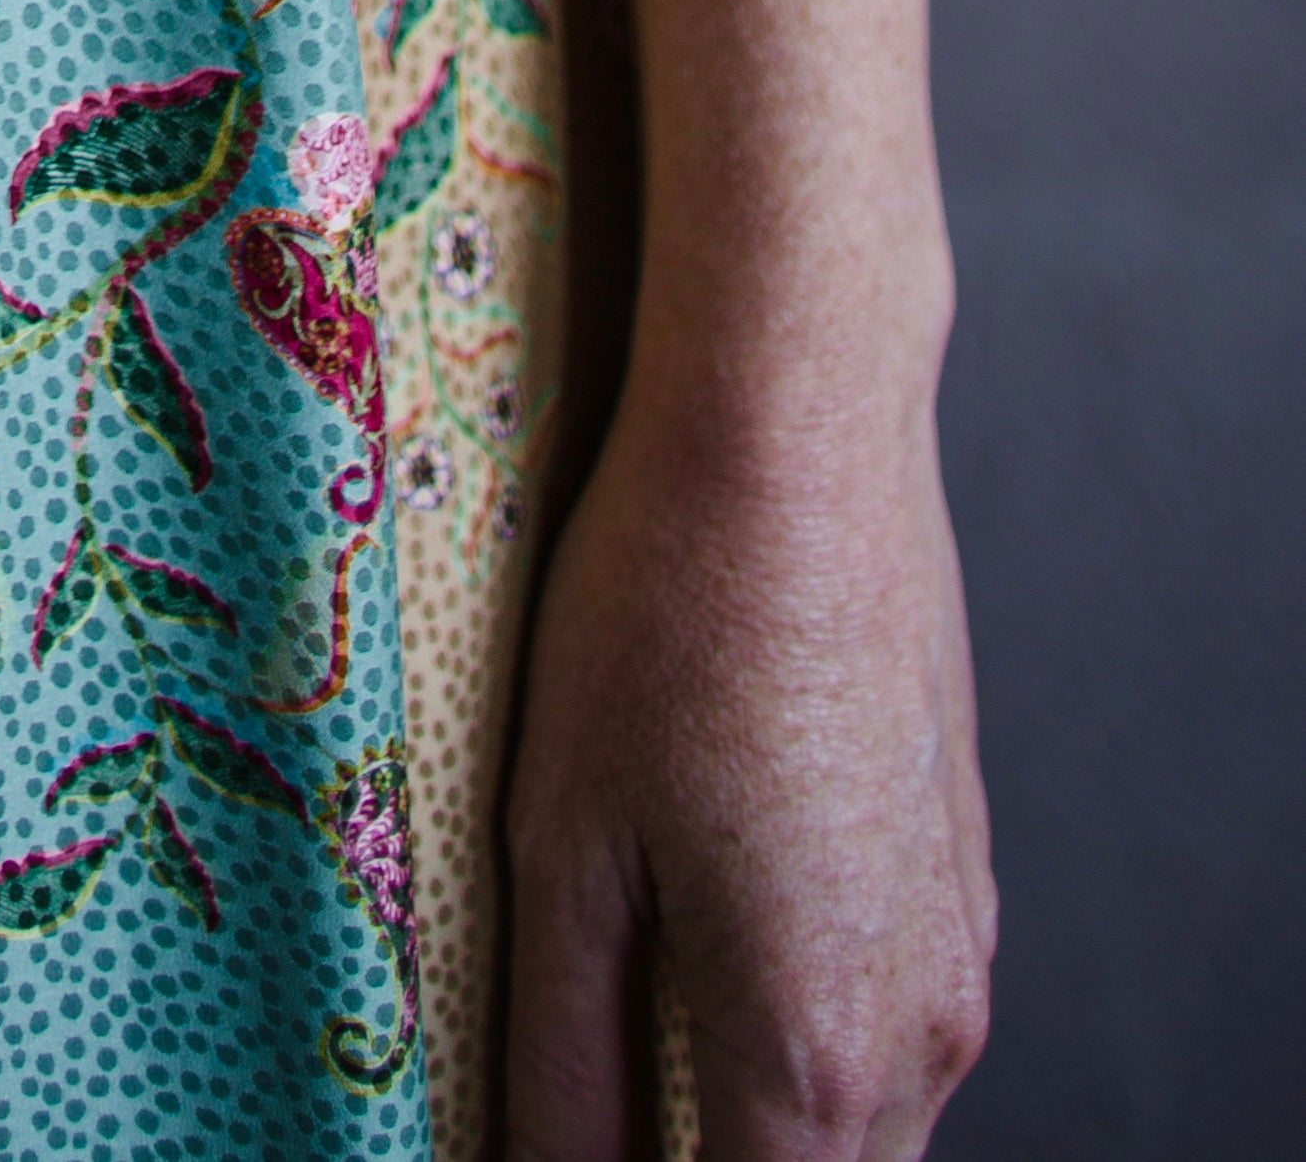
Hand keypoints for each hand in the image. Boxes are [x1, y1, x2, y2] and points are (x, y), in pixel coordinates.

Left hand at [503, 382, 994, 1159]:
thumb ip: (565, 1065)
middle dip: (698, 1160)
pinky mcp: (962, 880)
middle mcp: (925, 1034)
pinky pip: (890, 1025)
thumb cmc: (662, 616)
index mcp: (816, 1054)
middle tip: (584, 1092)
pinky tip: (709, 923)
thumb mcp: (563, 851)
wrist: (802, 433)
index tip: (558, 1140)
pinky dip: (805, 1032)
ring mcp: (960, 955)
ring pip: (863, 1125)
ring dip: (756, 1112)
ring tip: (629, 1019)